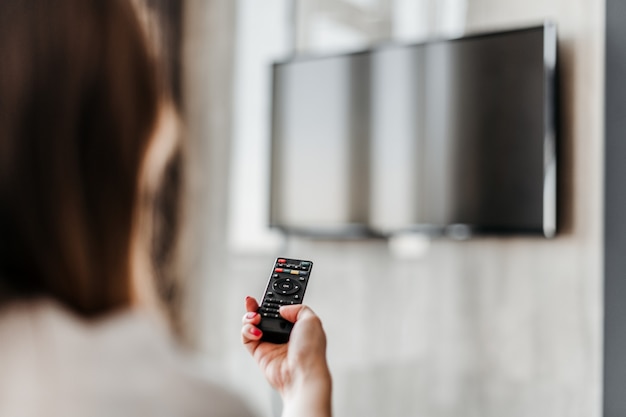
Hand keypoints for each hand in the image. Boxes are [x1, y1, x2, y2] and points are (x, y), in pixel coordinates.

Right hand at [241, 296, 331, 416]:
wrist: (302, 373)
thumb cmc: (311, 351)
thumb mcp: (312, 319)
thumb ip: (297, 308)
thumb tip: (282, 309)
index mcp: (296, 326)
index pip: (281, 309)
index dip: (273, 301)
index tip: (267, 294)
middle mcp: (282, 334)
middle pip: (263, 315)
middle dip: (256, 306)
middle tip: (253, 301)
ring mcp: (270, 343)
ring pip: (252, 324)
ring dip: (249, 317)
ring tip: (255, 318)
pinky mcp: (259, 353)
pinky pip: (246, 337)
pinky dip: (247, 330)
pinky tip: (256, 331)